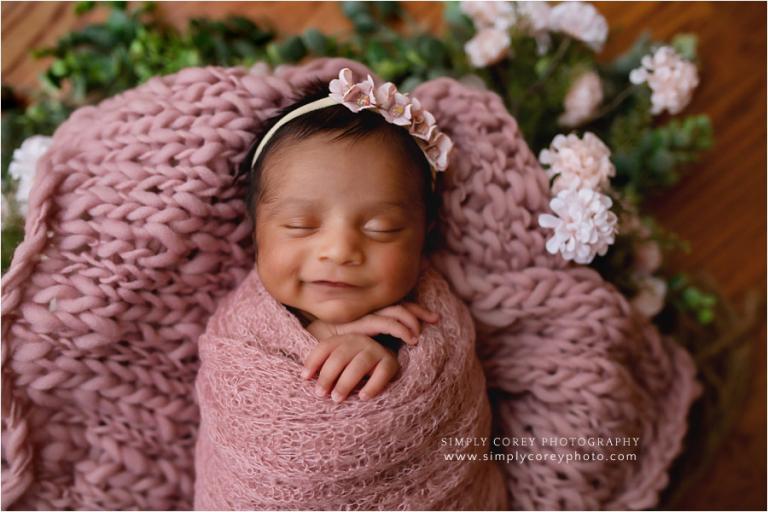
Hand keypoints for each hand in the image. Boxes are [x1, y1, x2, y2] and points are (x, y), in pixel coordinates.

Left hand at [301, 333, 400, 402]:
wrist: (382, 366)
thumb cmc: (350, 368)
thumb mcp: (334, 363)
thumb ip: (321, 364)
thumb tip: (303, 377)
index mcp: (342, 338)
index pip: (325, 347)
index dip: (313, 361)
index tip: (304, 378)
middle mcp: (359, 340)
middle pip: (340, 356)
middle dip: (328, 375)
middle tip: (320, 394)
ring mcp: (375, 350)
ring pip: (359, 364)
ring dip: (346, 382)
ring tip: (336, 398)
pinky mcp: (390, 363)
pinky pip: (382, 373)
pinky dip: (372, 385)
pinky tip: (362, 397)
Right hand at [306, 302, 439, 344]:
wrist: (306, 351)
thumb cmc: (330, 351)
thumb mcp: (355, 343)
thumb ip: (371, 341)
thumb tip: (391, 350)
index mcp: (364, 311)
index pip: (394, 304)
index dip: (415, 309)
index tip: (432, 317)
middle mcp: (364, 309)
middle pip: (398, 303)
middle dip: (419, 311)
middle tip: (435, 319)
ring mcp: (360, 315)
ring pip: (394, 311)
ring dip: (412, 322)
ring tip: (419, 336)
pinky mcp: (356, 324)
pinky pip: (384, 323)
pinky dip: (401, 330)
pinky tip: (410, 339)